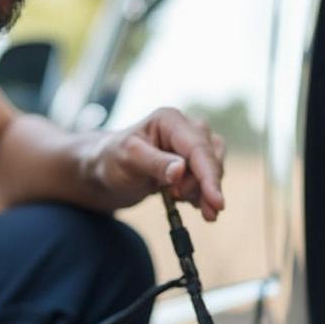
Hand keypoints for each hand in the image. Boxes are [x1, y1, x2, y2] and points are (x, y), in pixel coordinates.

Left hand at [87, 107, 225, 220]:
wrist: (107, 172)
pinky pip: (209, 178)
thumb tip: (181, 170)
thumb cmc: (112, 161)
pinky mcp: (194, 161)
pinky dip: (201, 194)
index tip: (217, 203)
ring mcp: (192, 144)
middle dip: (201, 186)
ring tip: (173, 196)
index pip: (199, 149)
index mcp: (170, 120)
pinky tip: (182, 199)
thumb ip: (155, 164)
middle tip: (175, 197)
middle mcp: (186, 128)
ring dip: (200, 190)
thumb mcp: (128, 161)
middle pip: (210, 159)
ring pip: (214, 169)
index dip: (210, 177)